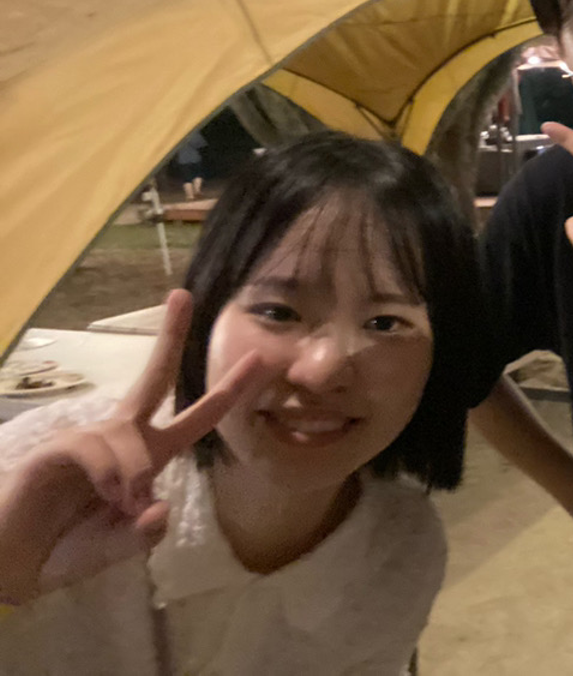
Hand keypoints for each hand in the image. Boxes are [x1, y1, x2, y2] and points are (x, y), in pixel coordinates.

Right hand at [0, 290, 270, 602]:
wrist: (8, 566)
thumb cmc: (62, 551)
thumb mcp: (116, 548)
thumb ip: (143, 535)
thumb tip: (160, 505)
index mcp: (145, 459)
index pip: (194, 420)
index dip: (227, 392)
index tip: (257, 358)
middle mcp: (120, 440)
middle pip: (153, 380)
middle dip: (170, 338)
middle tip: (184, 295)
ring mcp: (88, 440)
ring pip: (130, 435)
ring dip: (134, 472)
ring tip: (120, 504)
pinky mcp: (58, 448)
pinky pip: (96, 447)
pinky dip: (109, 472)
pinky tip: (106, 493)